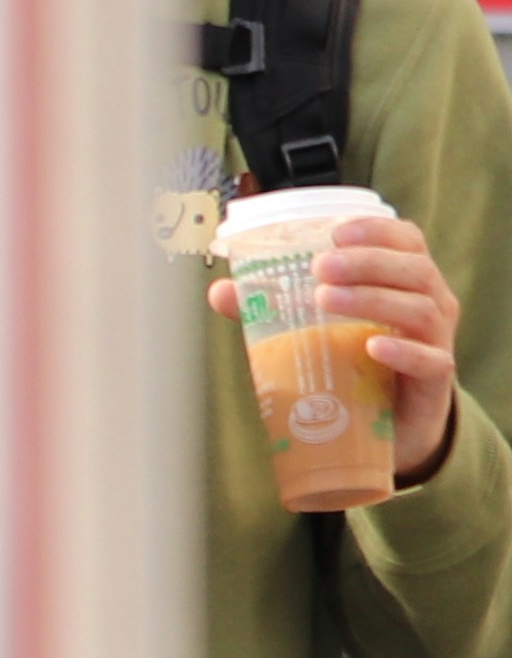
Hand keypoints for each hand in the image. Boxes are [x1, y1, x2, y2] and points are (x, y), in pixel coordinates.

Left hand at [217, 211, 468, 484]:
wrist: (394, 426)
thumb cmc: (359, 364)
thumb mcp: (320, 330)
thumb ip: (276, 309)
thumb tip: (222, 291)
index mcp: (407, 282)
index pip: (406, 241)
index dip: (377, 231)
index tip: (337, 233)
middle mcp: (430, 304)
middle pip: (413, 270)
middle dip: (366, 263)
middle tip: (320, 267)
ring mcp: (435, 342)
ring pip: (419, 310)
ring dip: (372, 300)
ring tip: (325, 300)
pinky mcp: (434, 383)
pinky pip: (428, 361)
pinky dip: (401, 351)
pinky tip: (372, 347)